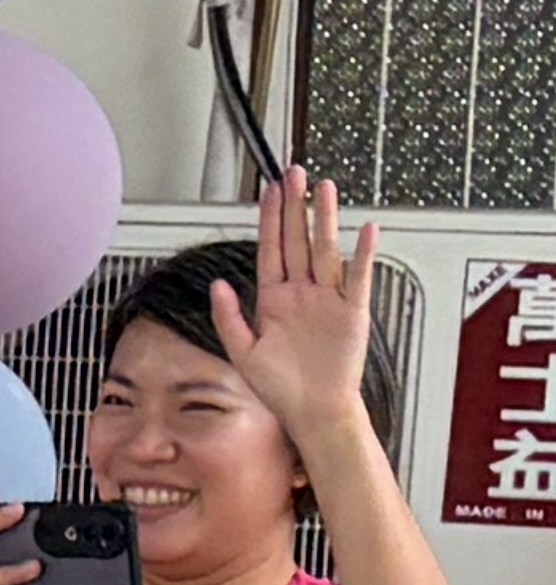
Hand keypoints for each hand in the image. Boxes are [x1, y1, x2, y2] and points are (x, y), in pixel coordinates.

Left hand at [212, 166, 386, 468]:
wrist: (313, 410)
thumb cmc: (280, 387)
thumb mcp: (243, 352)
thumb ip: (228, 317)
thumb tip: (218, 284)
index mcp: (273, 300)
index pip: (271, 248)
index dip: (270, 219)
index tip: (269, 190)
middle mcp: (301, 293)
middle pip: (298, 240)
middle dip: (295, 206)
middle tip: (294, 174)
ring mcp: (327, 299)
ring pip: (326, 250)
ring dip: (324, 219)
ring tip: (323, 189)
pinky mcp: (352, 311)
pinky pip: (358, 278)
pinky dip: (363, 254)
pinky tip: (365, 230)